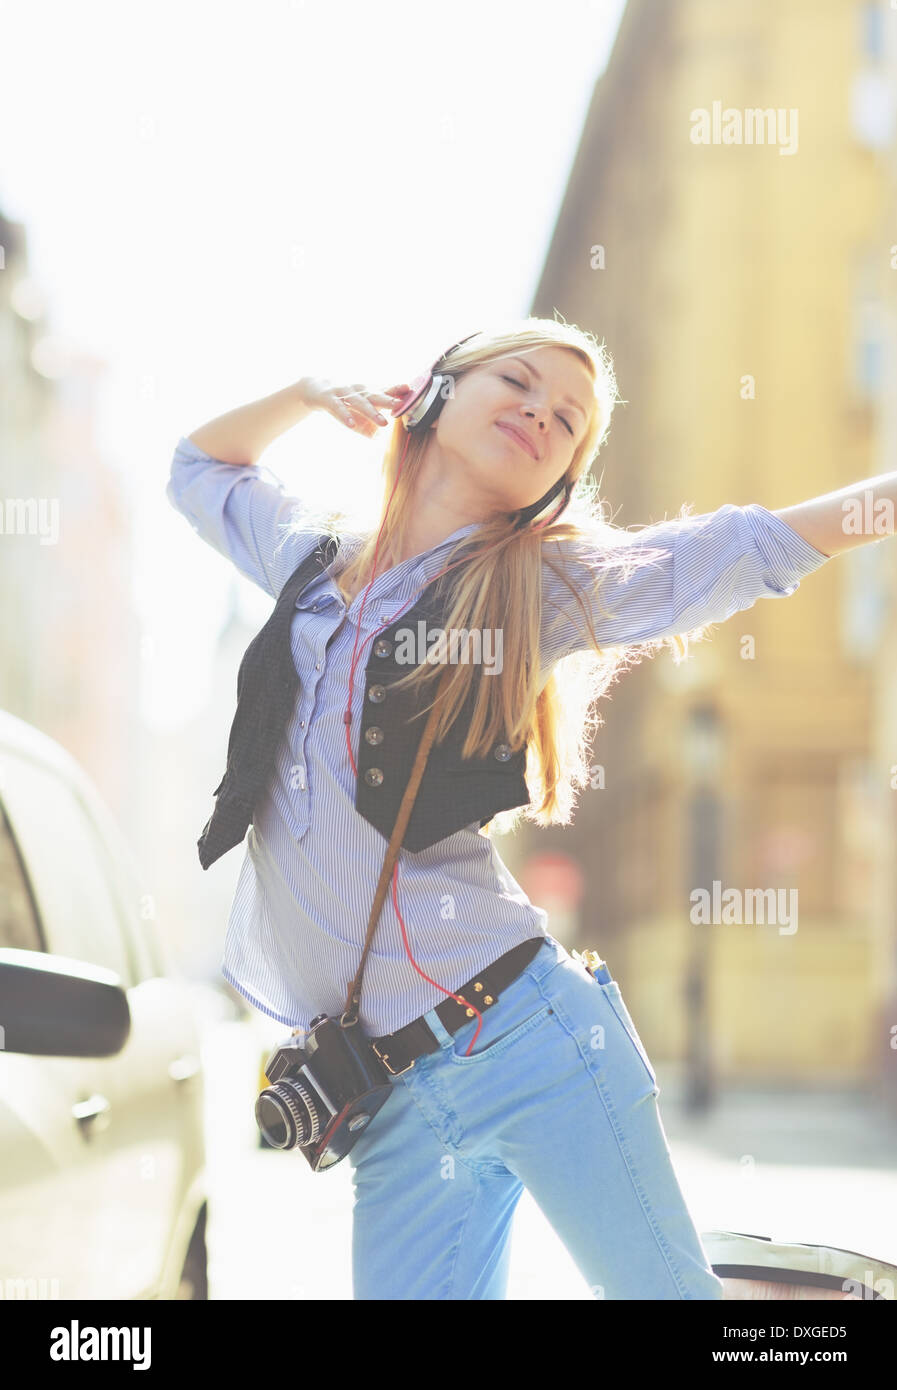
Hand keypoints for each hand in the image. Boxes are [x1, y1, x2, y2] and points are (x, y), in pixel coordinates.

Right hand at [297, 377, 411, 436]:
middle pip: (374, 395)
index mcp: (365, 392)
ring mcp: (342, 393)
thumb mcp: (354, 411)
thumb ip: (365, 424)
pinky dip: (345, 415)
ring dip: (371, 412)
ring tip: (383, 423)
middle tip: (400, 405)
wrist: (313, 388)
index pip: (383, 390)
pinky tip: (352, 424)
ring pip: (359, 402)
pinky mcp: (328, 398)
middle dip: (388, 400)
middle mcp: (357, 391)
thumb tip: (375, 436)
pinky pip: (338, 408)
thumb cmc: (340, 400)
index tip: (409, 390)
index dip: (395, 390)